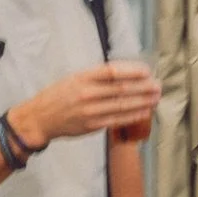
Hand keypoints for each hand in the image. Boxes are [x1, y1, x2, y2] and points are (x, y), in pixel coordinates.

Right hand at [8, 62, 161, 145]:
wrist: (40, 118)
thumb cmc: (59, 96)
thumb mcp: (74, 78)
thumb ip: (97, 76)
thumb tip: (126, 73)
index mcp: (82, 78)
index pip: (112, 72)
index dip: (132, 71)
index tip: (147, 71)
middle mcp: (86, 93)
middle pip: (121, 89)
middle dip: (143, 87)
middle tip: (158, 86)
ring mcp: (90, 111)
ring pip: (122, 105)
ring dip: (143, 102)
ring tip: (156, 98)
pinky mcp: (92, 125)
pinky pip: (117, 119)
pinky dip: (133, 115)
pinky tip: (144, 111)